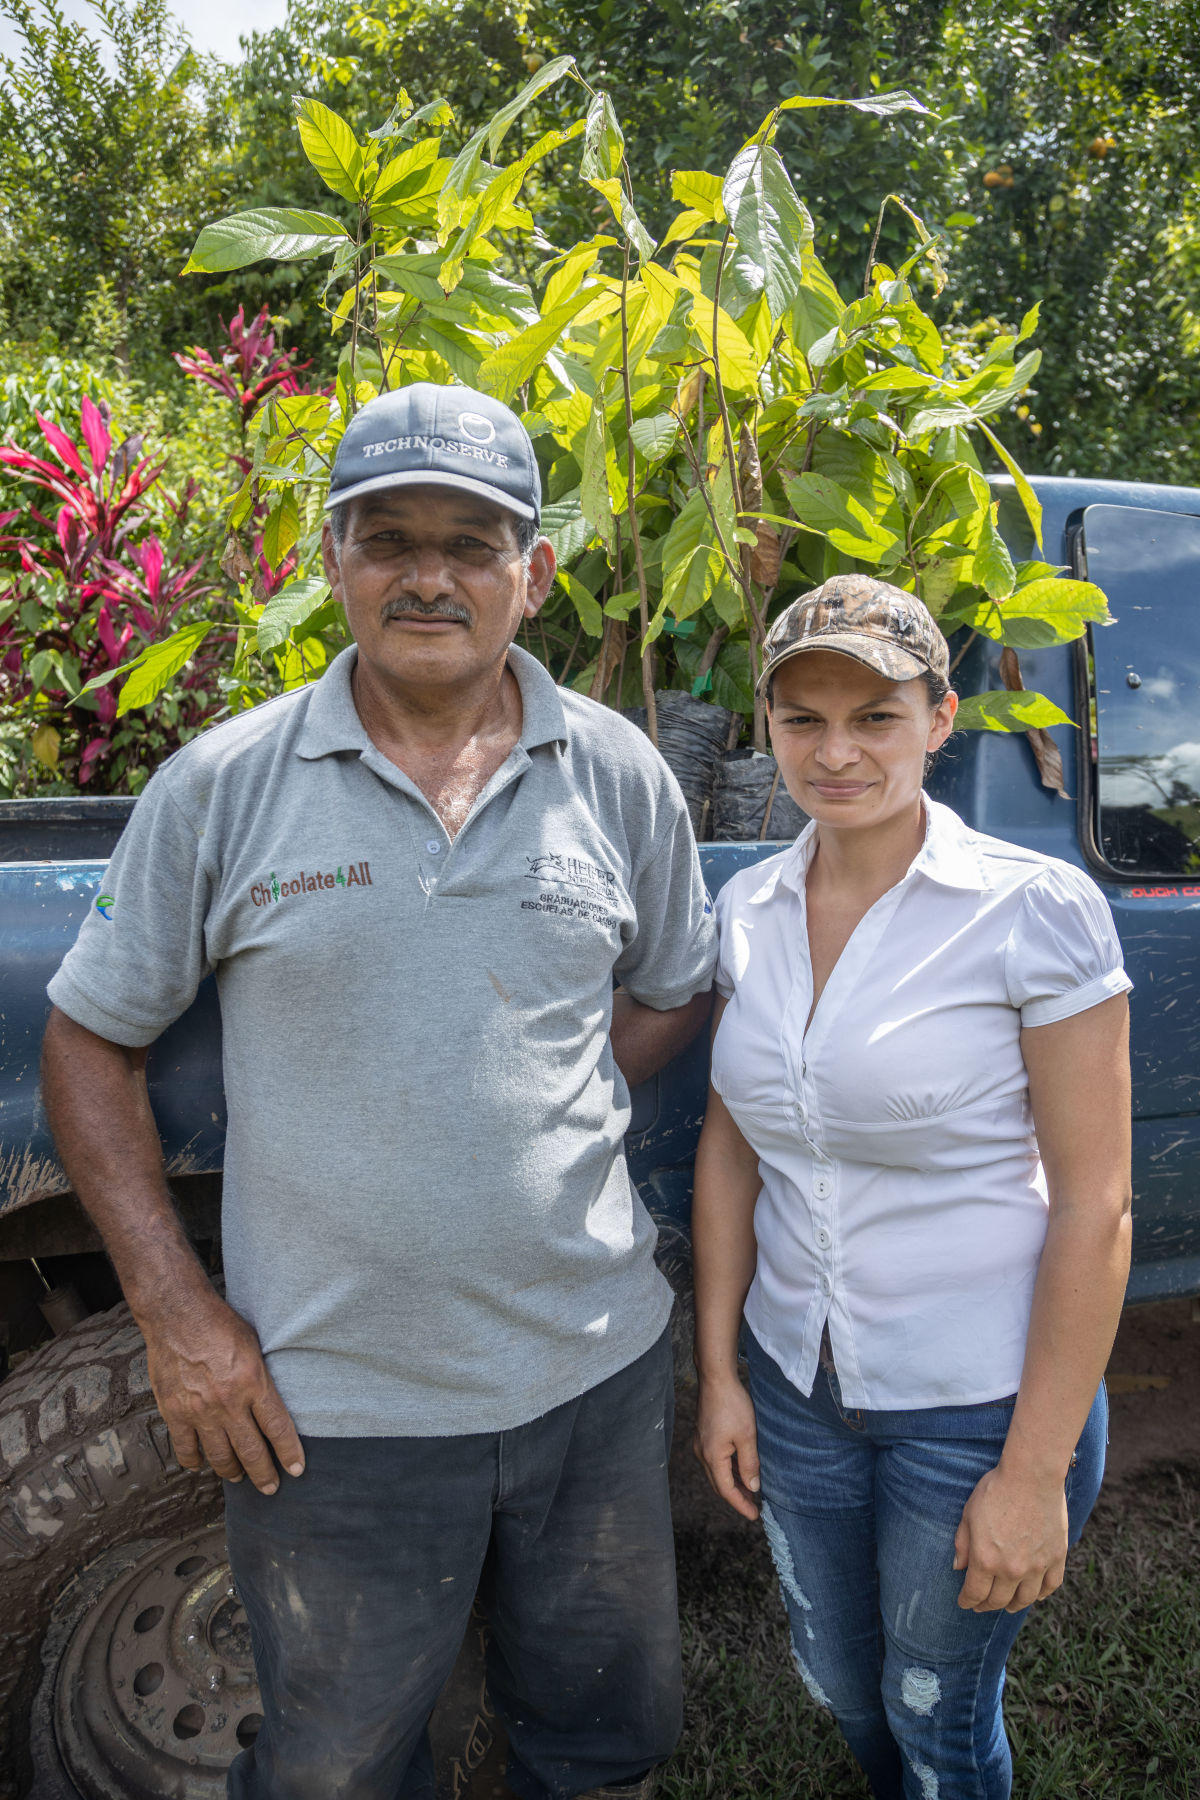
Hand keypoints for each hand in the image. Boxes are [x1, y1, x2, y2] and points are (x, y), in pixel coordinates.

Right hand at [142, 1289, 304, 1494]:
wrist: (177, 1315)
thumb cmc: (219, 1324)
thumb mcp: (255, 1346)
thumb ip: (262, 1378)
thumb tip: (272, 1402)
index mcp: (253, 1383)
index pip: (277, 1428)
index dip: (289, 1453)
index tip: (297, 1469)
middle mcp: (228, 1402)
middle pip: (251, 1451)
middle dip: (264, 1474)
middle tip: (271, 1487)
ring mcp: (200, 1411)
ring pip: (220, 1456)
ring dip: (233, 1472)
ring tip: (240, 1477)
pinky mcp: (175, 1413)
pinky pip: (186, 1449)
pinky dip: (195, 1461)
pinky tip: (201, 1464)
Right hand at [693, 1373, 760, 1519]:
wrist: (716, 1379)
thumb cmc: (732, 1405)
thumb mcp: (747, 1436)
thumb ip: (749, 1464)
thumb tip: (753, 1487)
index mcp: (712, 1457)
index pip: (726, 1490)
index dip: (741, 1504)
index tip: (755, 1515)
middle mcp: (702, 1453)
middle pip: (719, 1484)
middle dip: (736, 1497)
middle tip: (754, 1507)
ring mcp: (701, 1444)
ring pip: (717, 1472)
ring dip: (732, 1483)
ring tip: (750, 1490)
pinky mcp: (704, 1435)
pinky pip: (715, 1461)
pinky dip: (728, 1470)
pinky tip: (740, 1469)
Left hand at [954, 1461, 1068, 1612]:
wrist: (1031, 1476)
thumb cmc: (995, 1490)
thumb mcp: (969, 1514)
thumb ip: (962, 1544)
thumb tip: (958, 1567)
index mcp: (985, 1560)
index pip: (975, 1593)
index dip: (967, 1601)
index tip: (964, 1602)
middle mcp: (1011, 1570)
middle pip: (998, 1600)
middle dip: (986, 1606)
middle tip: (981, 1605)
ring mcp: (1036, 1566)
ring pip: (1025, 1599)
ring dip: (1013, 1605)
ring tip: (1006, 1605)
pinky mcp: (1056, 1558)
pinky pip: (1050, 1586)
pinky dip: (1041, 1594)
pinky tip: (1033, 1594)